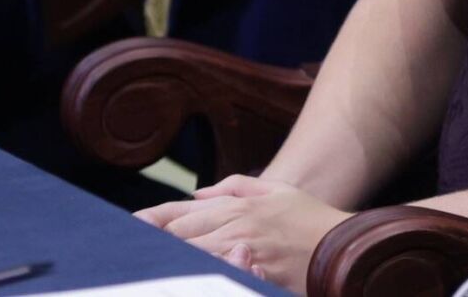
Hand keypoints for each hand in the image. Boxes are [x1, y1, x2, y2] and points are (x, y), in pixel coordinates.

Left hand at [135, 174, 351, 288]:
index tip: (127, 226)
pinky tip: (183, 278)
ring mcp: (243, 251)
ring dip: (166, 261)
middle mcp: (235, 226)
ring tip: (143, 268)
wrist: (345, 245)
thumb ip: (235, 188)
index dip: (151, 220)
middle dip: (150, 243)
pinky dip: (201, 275)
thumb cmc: (311, 220)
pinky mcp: (254, 273)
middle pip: (178, 236)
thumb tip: (198, 194)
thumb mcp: (277, 192)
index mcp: (237, 207)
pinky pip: (218, 275)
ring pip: (191, 256)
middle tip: (122, 252)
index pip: (181, 213)